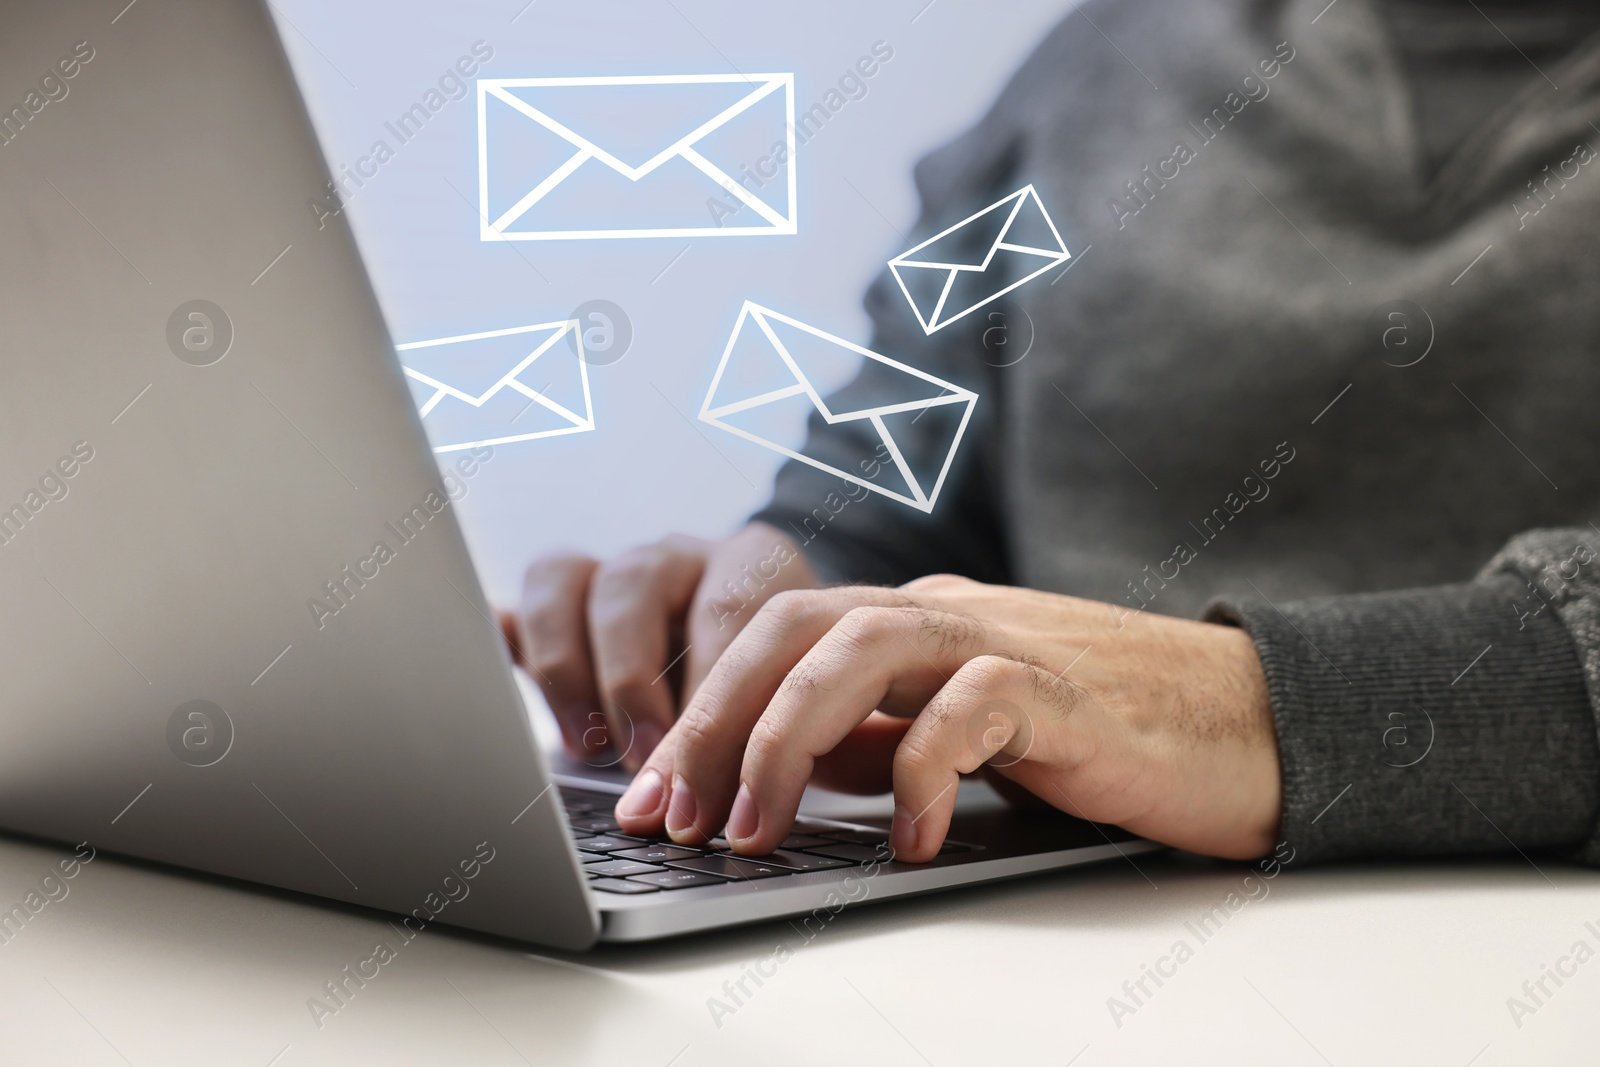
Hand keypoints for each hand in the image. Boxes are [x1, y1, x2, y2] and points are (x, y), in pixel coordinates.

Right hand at [498, 523, 817, 770]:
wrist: (783, 662)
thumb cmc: (798, 690)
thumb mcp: (808, 702)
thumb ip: (783, 728)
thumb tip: (751, 797)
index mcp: (752, 561)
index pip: (726, 609)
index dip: (708, 695)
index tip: (701, 773)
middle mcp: (681, 557)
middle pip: (632, 583)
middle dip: (630, 682)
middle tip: (642, 760)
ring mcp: (616, 574)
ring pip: (562, 577)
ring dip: (567, 669)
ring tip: (587, 746)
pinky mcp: (564, 611)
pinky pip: (515, 609)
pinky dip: (507, 649)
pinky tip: (501, 700)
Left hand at [614, 574, 1281, 861]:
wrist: (1244, 720)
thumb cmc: (1099, 732)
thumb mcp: (959, 735)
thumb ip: (880, 737)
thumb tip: (790, 772)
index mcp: (907, 622)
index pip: (772, 638)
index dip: (697, 712)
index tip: (649, 798)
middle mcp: (941, 615)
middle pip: (790, 631)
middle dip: (712, 724)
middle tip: (671, 817)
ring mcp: (1002, 642)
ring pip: (859, 649)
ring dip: (787, 742)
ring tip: (757, 830)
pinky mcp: (1063, 689)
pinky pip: (969, 709)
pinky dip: (921, 775)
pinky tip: (909, 843)